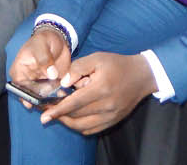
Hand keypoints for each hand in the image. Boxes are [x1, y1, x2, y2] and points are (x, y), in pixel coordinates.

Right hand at [9, 26, 72, 108]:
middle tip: (50, 103)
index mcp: (19, 73)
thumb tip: (51, 75)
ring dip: (51, 100)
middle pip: (32, 97)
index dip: (27, 96)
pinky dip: (60, 96)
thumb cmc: (43, 40)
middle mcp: (28, 82)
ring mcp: (40, 85)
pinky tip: (65, 96)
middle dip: (41, 101)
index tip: (35, 102)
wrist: (56, 39)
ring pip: (44, 99)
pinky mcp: (52, 86)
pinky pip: (55, 95)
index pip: (20, 89)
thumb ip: (44, 60)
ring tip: (59, 99)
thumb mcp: (41, 46)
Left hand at [39, 52, 156, 132]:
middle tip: (47, 110)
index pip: (75, 103)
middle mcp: (106, 106)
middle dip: (59, 115)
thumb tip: (63, 83)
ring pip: (83, 126)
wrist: (142, 76)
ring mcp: (111, 116)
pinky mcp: (113, 121)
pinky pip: (92, 129)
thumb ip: (78, 68)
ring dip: (68, 122)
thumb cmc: (118, 64)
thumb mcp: (97, 58)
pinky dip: (79, 126)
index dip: (58, 110)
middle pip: (77, 116)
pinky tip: (74, 117)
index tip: (44, 116)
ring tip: (59, 114)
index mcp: (101, 88)